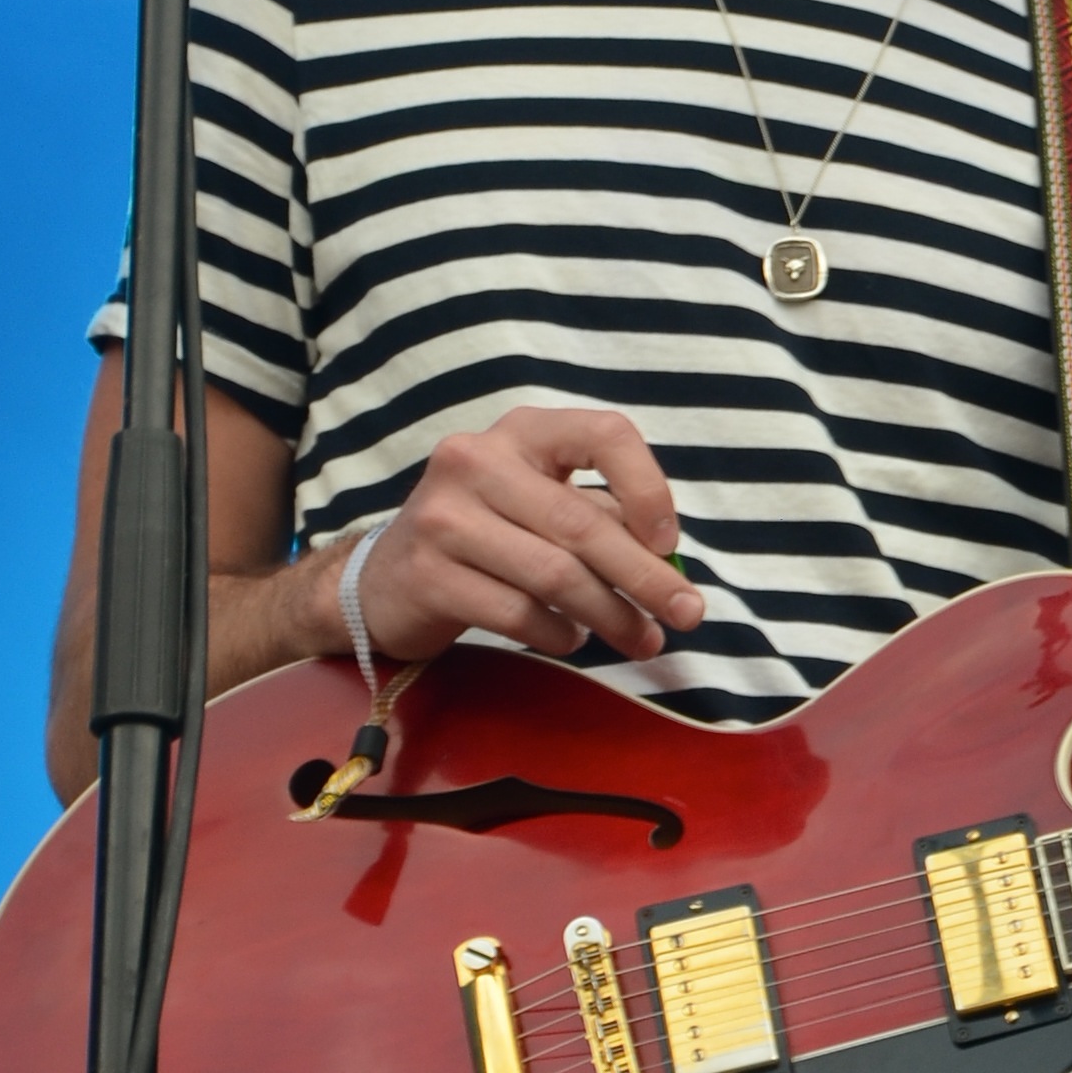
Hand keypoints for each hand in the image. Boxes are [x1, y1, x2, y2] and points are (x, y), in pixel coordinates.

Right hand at [333, 403, 704, 670]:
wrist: (384, 580)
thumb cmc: (486, 537)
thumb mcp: (540, 507)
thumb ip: (602, 522)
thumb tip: (672, 570)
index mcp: (522, 432)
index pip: (604, 434)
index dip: (648, 489)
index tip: (669, 543)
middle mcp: (478, 460)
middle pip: (583, 523)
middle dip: (647, 578)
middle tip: (687, 616)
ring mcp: (445, 517)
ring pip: (555, 576)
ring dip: (612, 617)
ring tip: (640, 640)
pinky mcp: (428, 575)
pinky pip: (519, 613)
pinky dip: (561, 634)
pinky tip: (573, 639)